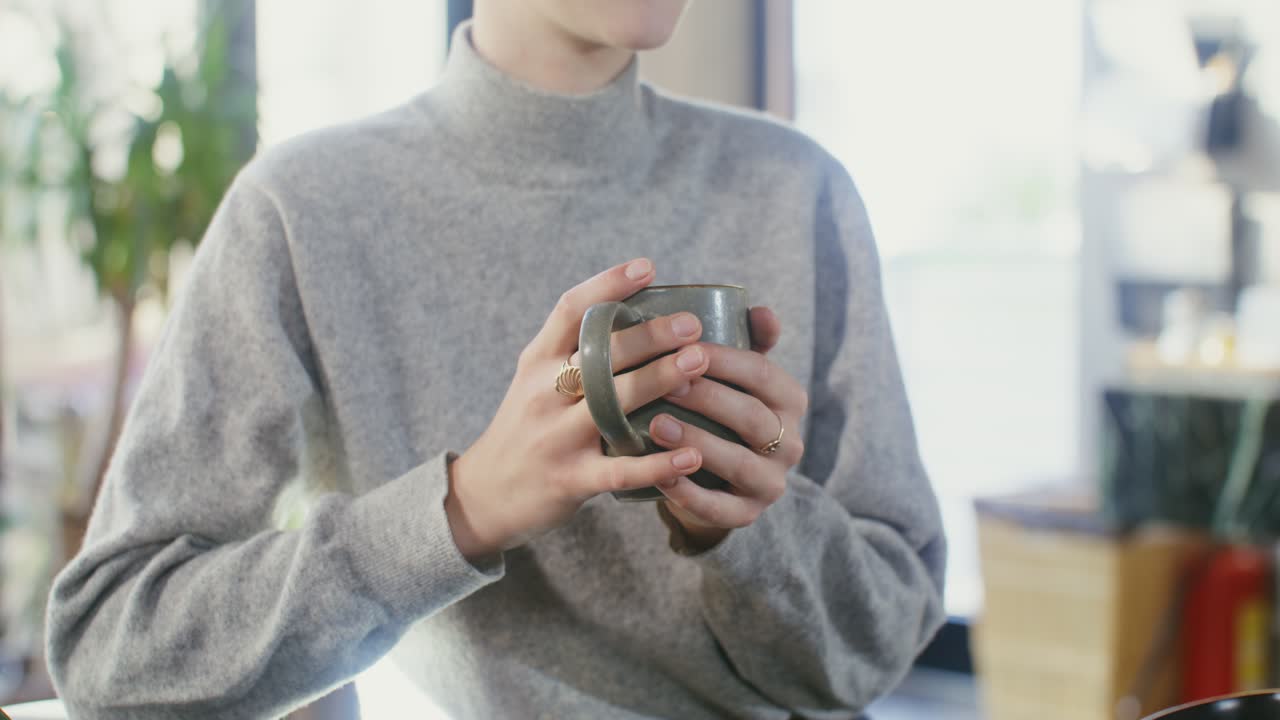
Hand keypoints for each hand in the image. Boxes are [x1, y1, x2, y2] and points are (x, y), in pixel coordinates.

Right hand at [447, 259, 710, 559]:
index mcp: (537, 362)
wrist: (485, 493)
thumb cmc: (526, 428)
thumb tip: (638, 312)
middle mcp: (542, 393)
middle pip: (598, 354)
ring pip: (611, 403)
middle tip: (693, 324)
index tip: (647, 267)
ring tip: (701, 364)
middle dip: (649, 335)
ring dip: (659, 379)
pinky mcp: (569, 480)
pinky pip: (619, 471)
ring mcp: (555, 438)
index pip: (569, 310)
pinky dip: (657, 464)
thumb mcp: (535, 380)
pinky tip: (692, 456)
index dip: (607, 284)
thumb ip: (574, 351)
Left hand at [648, 307, 806, 546]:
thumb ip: (747, 340)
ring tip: (656, 424)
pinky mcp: (746, 515)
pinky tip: (659, 473)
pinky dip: (688, 492)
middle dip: (707, 398)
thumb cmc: (720, 409)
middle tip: (664, 383)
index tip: (684, 347)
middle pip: (751, 417)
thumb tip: (760, 310)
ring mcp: (771, 483)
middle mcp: (791, 443)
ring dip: (697, 442)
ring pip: (738, 462)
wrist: (714, 475)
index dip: (724, 361)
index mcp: (790, 401)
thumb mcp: (736, 375)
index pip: (763, 374)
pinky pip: (719, 507)